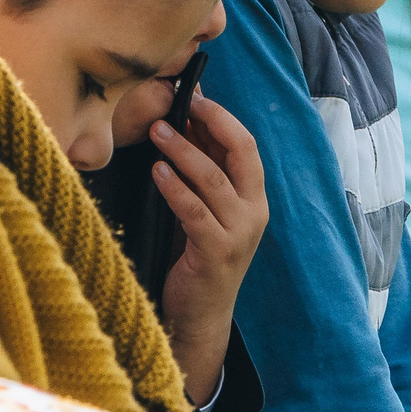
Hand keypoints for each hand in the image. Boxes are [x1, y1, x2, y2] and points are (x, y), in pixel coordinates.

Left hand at [152, 95, 267, 403]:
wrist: (199, 316)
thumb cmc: (194, 257)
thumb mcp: (203, 209)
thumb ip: (201, 173)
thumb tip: (184, 121)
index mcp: (253, 198)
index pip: (246, 146)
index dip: (222, 117)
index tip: (195, 95)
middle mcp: (254, 212)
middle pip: (241, 152)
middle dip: (211, 122)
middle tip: (182, 102)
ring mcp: (238, 233)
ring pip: (213, 179)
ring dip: (183, 150)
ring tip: (157, 131)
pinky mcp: (216, 253)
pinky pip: (194, 211)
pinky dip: (175, 188)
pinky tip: (156, 172)